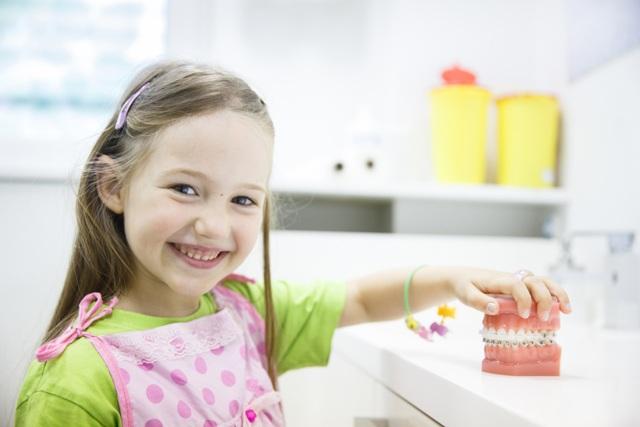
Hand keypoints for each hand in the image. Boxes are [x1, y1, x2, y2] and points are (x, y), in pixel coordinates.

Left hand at [447, 267, 571, 319]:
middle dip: (544, 298)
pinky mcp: (524, 287)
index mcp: (499, 280)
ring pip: (544, 282)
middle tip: (543, 318)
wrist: (464, 277)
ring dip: (558, 294)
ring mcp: (520, 281)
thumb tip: (495, 308)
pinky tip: (563, 310)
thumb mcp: (466, 294)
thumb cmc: (466, 286)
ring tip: (567, 310)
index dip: (524, 299)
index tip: (524, 315)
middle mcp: (513, 278)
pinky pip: (543, 288)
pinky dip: (556, 296)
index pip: (517, 285)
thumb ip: (478, 301)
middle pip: (535, 281)